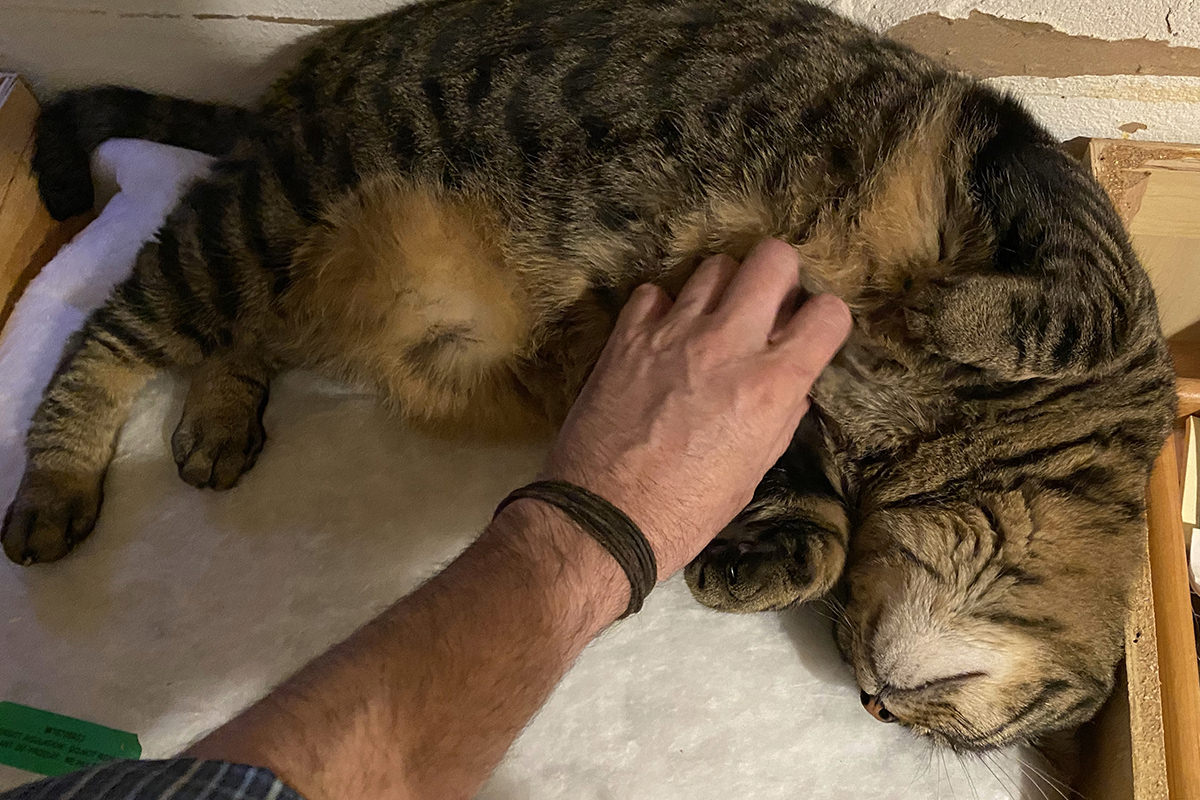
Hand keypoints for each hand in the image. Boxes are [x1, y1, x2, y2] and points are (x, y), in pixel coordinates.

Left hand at [543, 239, 851, 578]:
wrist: (602, 519)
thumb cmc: (685, 510)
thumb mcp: (753, 471)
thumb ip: (781, 416)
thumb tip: (792, 383)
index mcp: (770, 386)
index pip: (828, 314)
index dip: (824, 321)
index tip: (809, 335)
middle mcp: (727, 345)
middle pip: (773, 258)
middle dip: (780, 278)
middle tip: (766, 309)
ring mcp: (673, 332)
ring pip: (716, 265)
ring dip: (723, 290)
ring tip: (713, 323)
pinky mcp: (627, 334)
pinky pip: (656, 293)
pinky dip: (664, 310)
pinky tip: (663, 339)